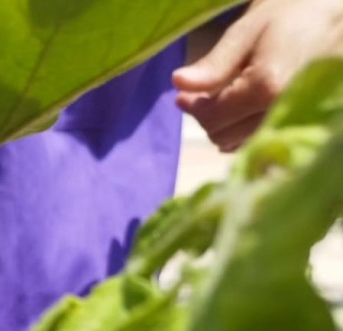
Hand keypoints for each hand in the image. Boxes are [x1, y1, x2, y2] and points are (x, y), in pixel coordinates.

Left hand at [173, 0, 342, 151]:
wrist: (335, 13)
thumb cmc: (293, 13)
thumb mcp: (248, 32)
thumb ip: (214, 65)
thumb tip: (179, 83)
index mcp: (265, 87)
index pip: (213, 119)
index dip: (193, 108)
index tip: (184, 96)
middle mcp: (279, 110)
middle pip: (223, 136)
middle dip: (208, 117)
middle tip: (201, 96)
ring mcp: (292, 119)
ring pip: (239, 143)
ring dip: (225, 126)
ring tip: (224, 99)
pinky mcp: (299, 122)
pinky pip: (259, 139)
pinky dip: (243, 130)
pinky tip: (244, 108)